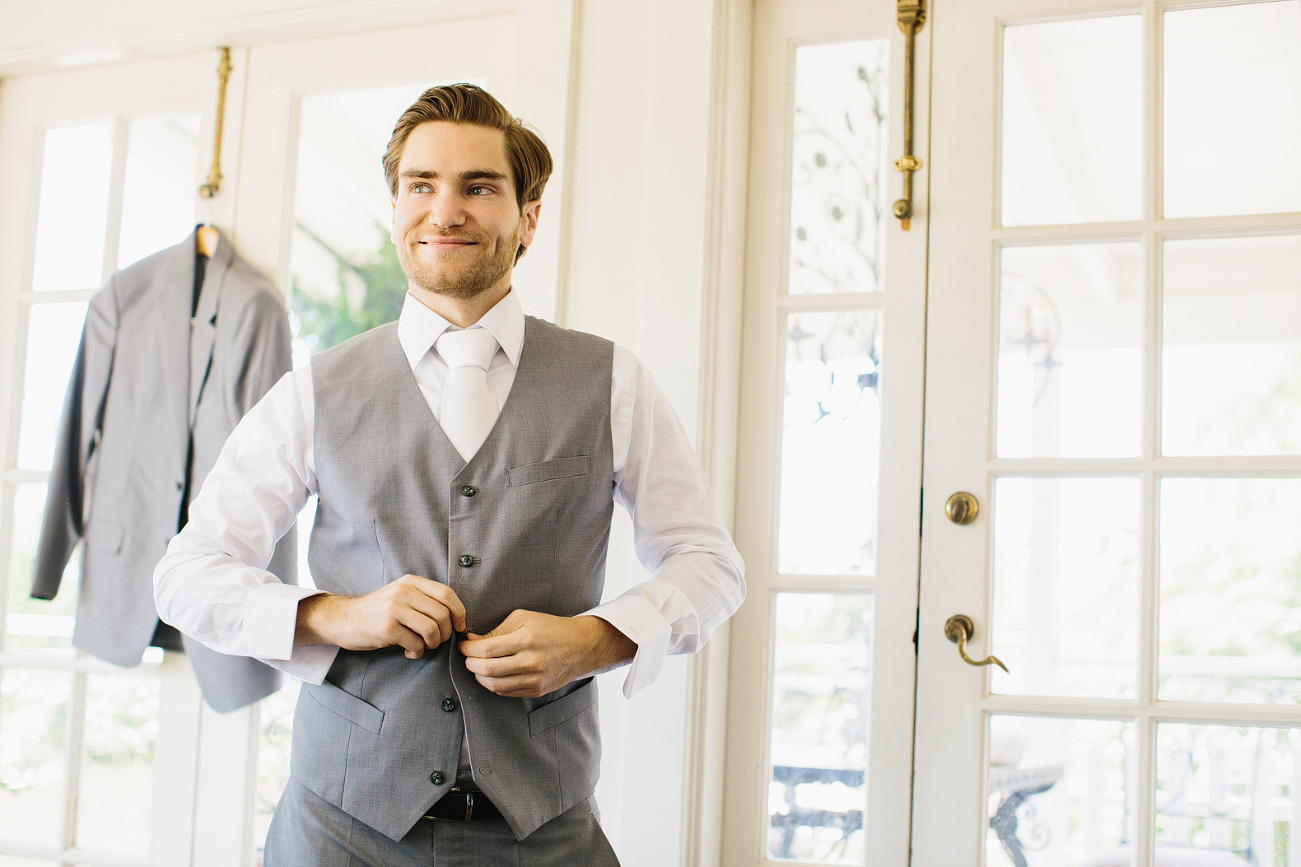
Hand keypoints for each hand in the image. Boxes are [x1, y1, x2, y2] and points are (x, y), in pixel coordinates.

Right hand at [296, 575, 466, 659]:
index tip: (458, 626)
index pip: (447, 594)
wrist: (342, 619)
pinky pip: (416, 644)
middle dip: (445, 634)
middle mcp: (403, 591)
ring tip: (423, 647)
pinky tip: (409, 652)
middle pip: (442, 614)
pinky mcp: (386, 628)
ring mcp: (394, 609)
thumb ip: (424, 599)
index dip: (459, 612)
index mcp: (410, 582)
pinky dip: (417, 652)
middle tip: (435, 642)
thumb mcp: (400, 595)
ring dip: (433, 644)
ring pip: (432, 629)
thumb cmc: (377, 611)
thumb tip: (456, 618)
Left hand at [458, 611, 636, 696]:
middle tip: (466, 657)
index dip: (467, 649)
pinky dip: (493, 684)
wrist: (581, 646)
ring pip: (494, 685)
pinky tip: (492, 674)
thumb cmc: (550, 627)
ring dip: (479, 676)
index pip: (486, 650)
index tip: (462, 645)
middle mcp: (531, 662)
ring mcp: (535, 679)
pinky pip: (506, 692)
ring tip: (477, 666)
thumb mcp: (523, 618)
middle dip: (469, 663)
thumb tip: (472, 641)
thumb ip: (496, 630)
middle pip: (487, 669)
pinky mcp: (537, 690)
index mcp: (526, 639)